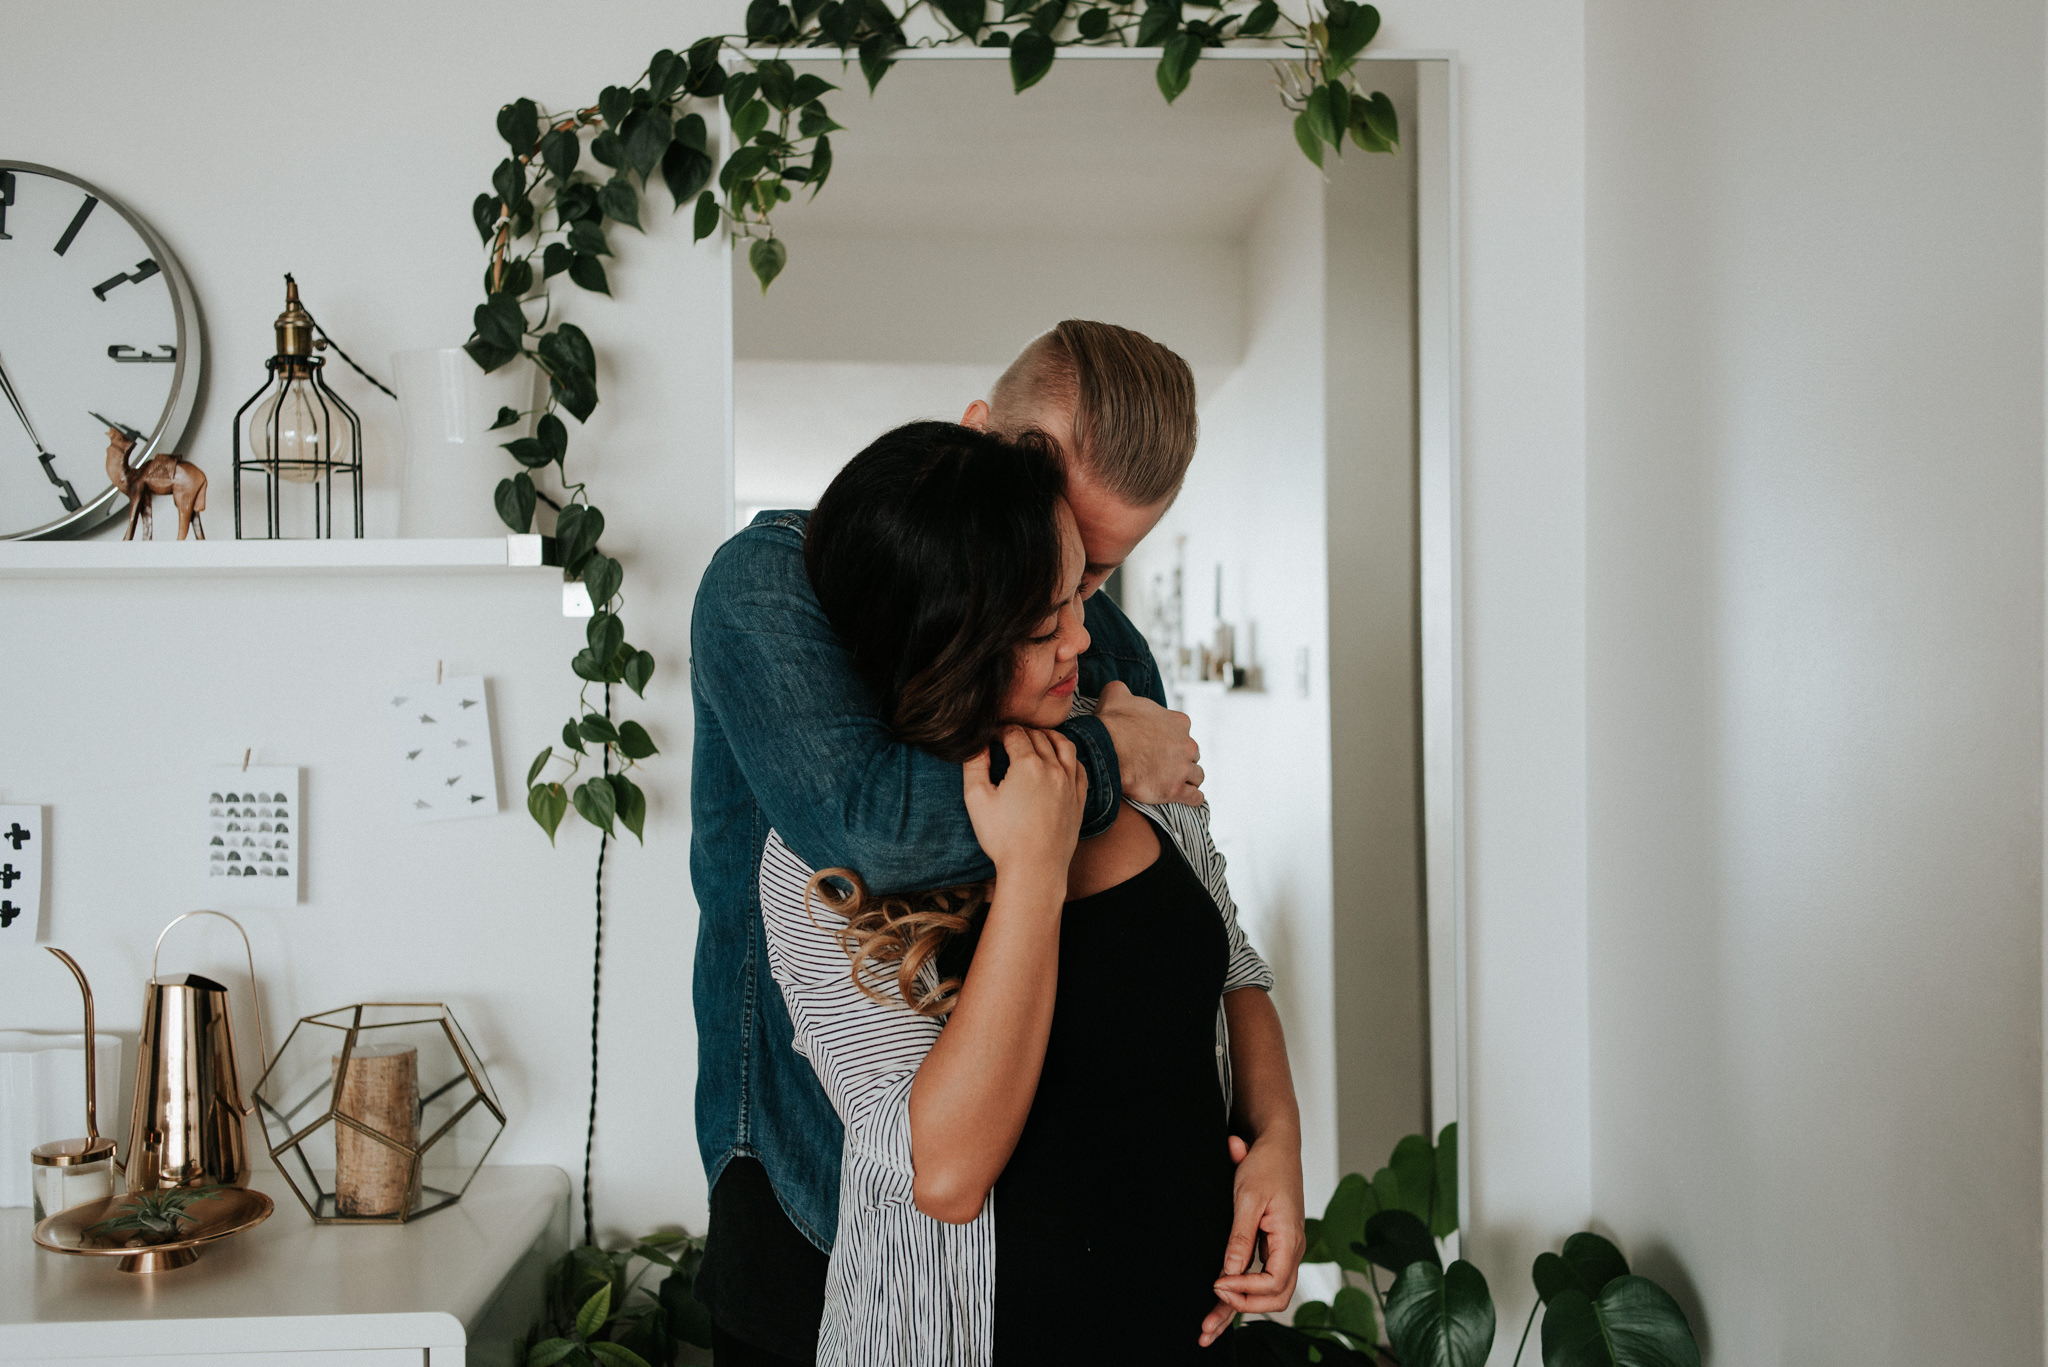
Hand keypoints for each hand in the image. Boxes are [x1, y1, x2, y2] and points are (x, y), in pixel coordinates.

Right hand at [963, 727, 1085, 881]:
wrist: (1034, 870)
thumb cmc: (1003, 839)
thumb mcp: (977, 799)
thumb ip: (974, 766)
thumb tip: (977, 745)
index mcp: (1028, 765)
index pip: (1014, 734)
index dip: (1000, 731)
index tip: (991, 737)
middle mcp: (1053, 769)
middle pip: (1038, 737)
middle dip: (1021, 732)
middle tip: (1008, 737)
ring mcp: (1070, 784)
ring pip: (1064, 746)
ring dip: (1049, 736)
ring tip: (1037, 737)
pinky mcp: (1079, 800)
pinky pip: (1079, 768)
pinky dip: (1069, 757)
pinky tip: (1060, 760)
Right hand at [1096, 681, 1203, 806]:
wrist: (1107, 751)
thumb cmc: (1113, 723)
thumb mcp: (1116, 694)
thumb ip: (1122, 690)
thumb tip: (1118, 690)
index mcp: (1178, 722)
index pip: (1184, 731)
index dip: (1173, 738)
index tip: (1162, 744)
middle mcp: (1186, 745)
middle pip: (1192, 754)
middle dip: (1183, 759)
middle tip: (1167, 765)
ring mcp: (1182, 769)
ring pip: (1197, 775)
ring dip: (1190, 779)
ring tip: (1179, 782)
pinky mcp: (1175, 790)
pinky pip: (1195, 797)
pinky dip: (1193, 798)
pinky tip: (1189, 798)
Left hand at [1198, 1131, 1305, 1345]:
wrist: (1277, 1145)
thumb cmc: (1266, 1166)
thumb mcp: (1248, 1198)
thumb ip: (1240, 1236)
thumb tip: (1229, 1271)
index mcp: (1290, 1239)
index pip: (1274, 1283)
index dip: (1245, 1289)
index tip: (1217, 1282)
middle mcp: (1291, 1250)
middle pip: (1275, 1297)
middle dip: (1242, 1309)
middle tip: (1210, 1314)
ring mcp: (1283, 1250)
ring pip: (1268, 1292)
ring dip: (1239, 1308)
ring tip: (1209, 1327)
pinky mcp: (1273, 1246)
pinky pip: (1261, 1277)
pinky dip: (1242, 1292)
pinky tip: (1221, 1301)